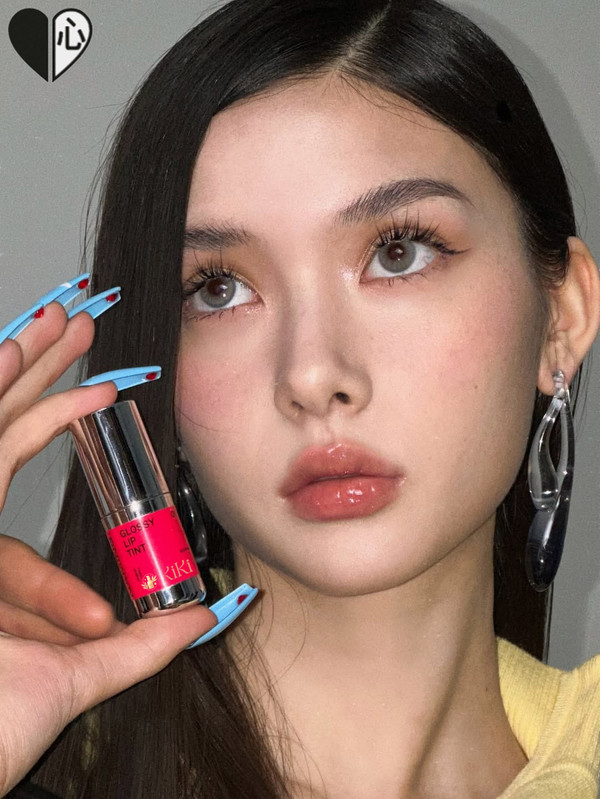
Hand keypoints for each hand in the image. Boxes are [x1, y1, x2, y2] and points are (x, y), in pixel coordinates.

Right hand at [0, 297, 216, 794]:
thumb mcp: (81, 670)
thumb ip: (141, 644)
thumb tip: (204, 618)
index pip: (21, 472)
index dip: (57, 420)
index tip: (103, 389)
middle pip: (0, 430)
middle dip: (39, 372)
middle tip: (77, 325)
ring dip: (15, 365)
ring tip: (55, 318)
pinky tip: (17, 346)